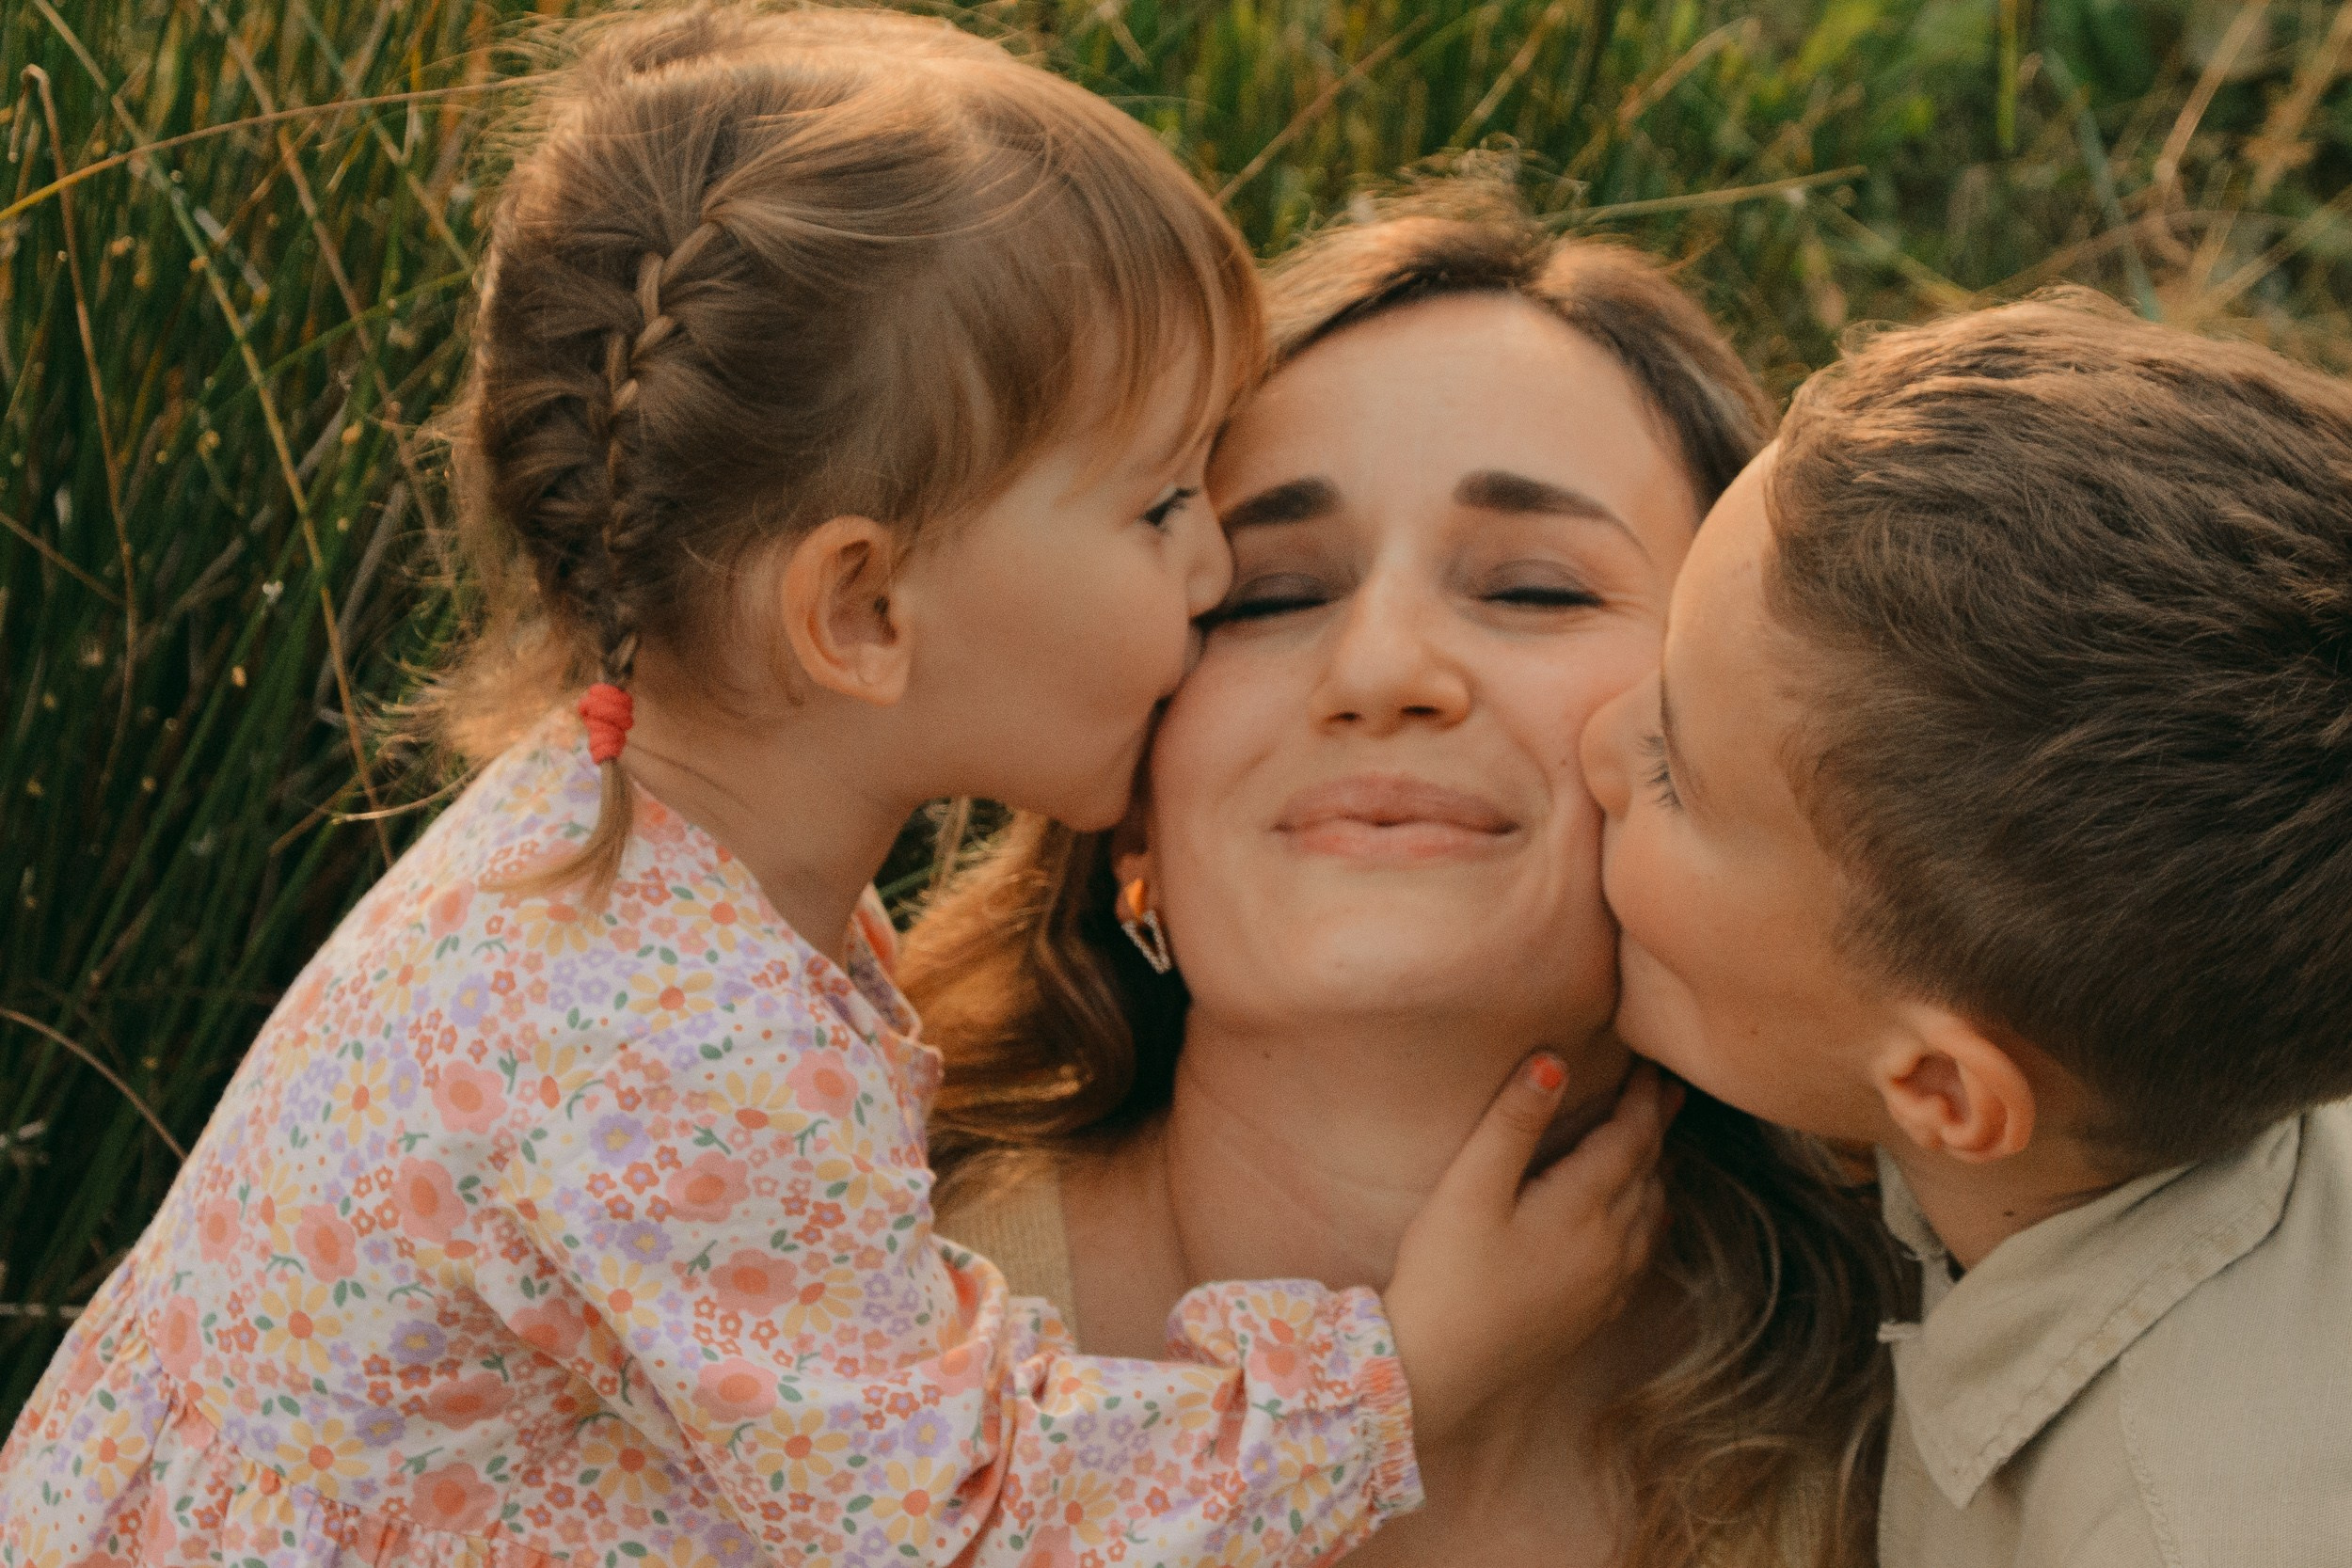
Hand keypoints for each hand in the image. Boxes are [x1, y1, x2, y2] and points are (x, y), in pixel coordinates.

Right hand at [1385, 1057, 1678, 1450]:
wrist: (1439, 1372)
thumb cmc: (1445, 1275)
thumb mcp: (1469, 1189)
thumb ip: (1513, 1123)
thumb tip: (1554, 1061)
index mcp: (1583, 1207)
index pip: (1632, 1138)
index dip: (1645, 1099)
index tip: (1653, 1066)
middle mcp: (1609, 1245)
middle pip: (1647, 1172)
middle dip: (1655, 1127)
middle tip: (1665, 1090)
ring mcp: (1605, 1285)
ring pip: (1649, 1214)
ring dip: (1654, 1172)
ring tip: (1653, 1143)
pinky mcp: (1593, 1315)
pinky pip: (1639, 1254)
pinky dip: (1646, 1220)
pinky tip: (1639, 1220)